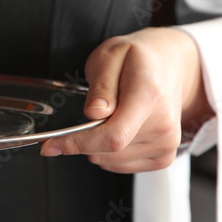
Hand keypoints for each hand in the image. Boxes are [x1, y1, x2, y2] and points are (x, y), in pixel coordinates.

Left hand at [39, 27, 212, 171]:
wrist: (170, 66)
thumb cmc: (137, 59)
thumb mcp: (111, 55)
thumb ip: (102, 85)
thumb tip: (94, 113)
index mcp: (148, 96)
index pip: (112, 136)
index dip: (78, 144)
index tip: (51, 145)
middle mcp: (163, 125)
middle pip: (109, 151)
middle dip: (84, 139)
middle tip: (91, 111)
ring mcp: (167, 144)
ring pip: (111, 161)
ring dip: (98, 145)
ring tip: (111, 114)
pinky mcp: (164, 157)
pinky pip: (122, 166)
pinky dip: (110, 152)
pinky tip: (118, 126)